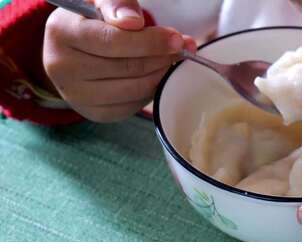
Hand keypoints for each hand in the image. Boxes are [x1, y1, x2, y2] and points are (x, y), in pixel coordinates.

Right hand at [43, 0, 196, 121]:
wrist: (73, 50)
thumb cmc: (92, 22)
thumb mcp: (101, 3)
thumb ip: (118, 4)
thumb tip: (133, 21)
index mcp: (62, 33)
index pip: (113, 41)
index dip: (150, 41)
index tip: (176, 38)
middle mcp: (63, 67)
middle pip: (127, 67)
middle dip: (161, 57)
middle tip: (180, 48)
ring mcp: (77, 95)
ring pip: (134, 89)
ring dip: (160, 74)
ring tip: (170, 60)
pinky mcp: (95, 113)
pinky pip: (134, 106)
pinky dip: (151, 90)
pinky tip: (154, 75)